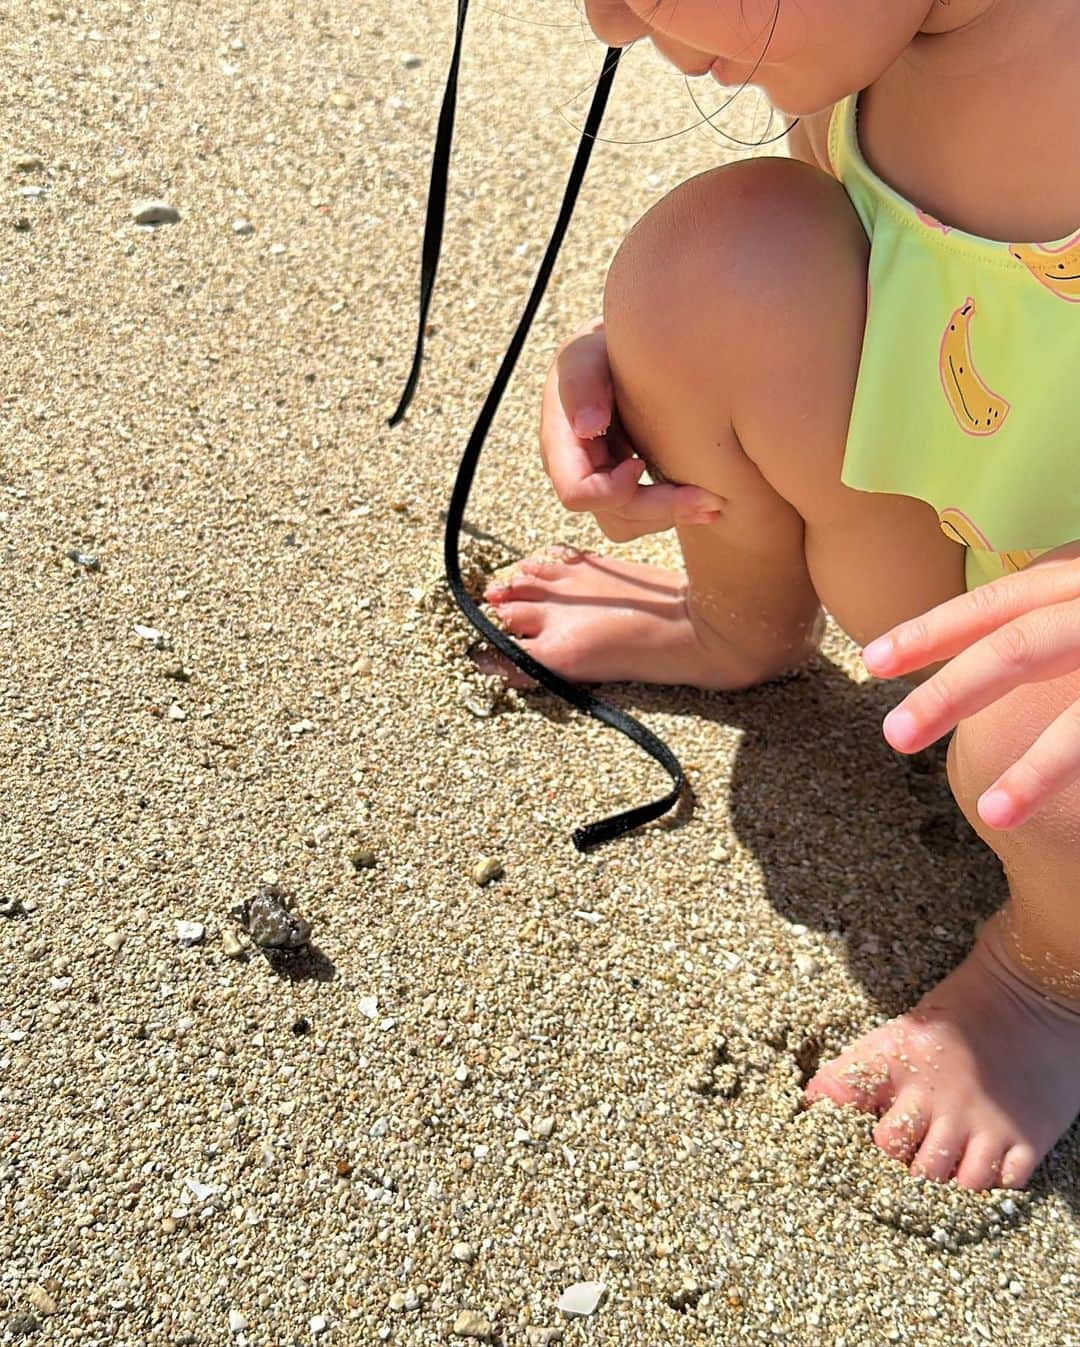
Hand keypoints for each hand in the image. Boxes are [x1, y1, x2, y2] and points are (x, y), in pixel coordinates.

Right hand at [540, 319, 724, 542]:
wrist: (625, 351)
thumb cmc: (601, 350)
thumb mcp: (585, 355)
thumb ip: (583, 385)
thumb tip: (589, 426)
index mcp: (561, 446)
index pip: (576, 494)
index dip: (611, 490)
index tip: (641, 464)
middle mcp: (579, 473)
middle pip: (614, 516)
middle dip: (661, 509)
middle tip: (711, 500)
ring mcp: (604, 484)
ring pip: (632, 525)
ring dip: (674, 515)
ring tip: (716, 502)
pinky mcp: (629, 486)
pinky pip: (648, 518)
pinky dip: (678, 510)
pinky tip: (711, 498)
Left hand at [861, 546, 1079, 829]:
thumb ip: (1046, 621)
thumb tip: (989, 652)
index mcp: (1078, 578)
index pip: (996, 603)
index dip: (931, 631)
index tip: (873, 661)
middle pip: (1017, 645)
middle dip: (950, 693)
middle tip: (895, 736)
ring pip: (1078, 708)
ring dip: (1036, 766)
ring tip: (992, 813)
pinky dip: (1067, 769)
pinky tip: (1035, 812)